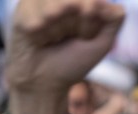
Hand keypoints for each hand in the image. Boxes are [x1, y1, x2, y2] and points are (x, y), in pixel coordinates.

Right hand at [6, 0, 124, 113]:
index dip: (90, 19)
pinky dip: (41, 31)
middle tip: (68, 38)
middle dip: (76, 24)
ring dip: (57, 29)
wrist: (43, 82)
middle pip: (76, 3)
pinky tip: (39, 39)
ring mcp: (41, 0)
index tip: (85, 36)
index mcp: (81, 1)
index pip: (93, 1)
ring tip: (53, 39)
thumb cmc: (72, 62)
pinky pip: (36, 14)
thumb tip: (114, 3)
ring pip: (57, 7)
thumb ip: (114, 20)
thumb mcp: (101, 43)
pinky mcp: (23, 9)